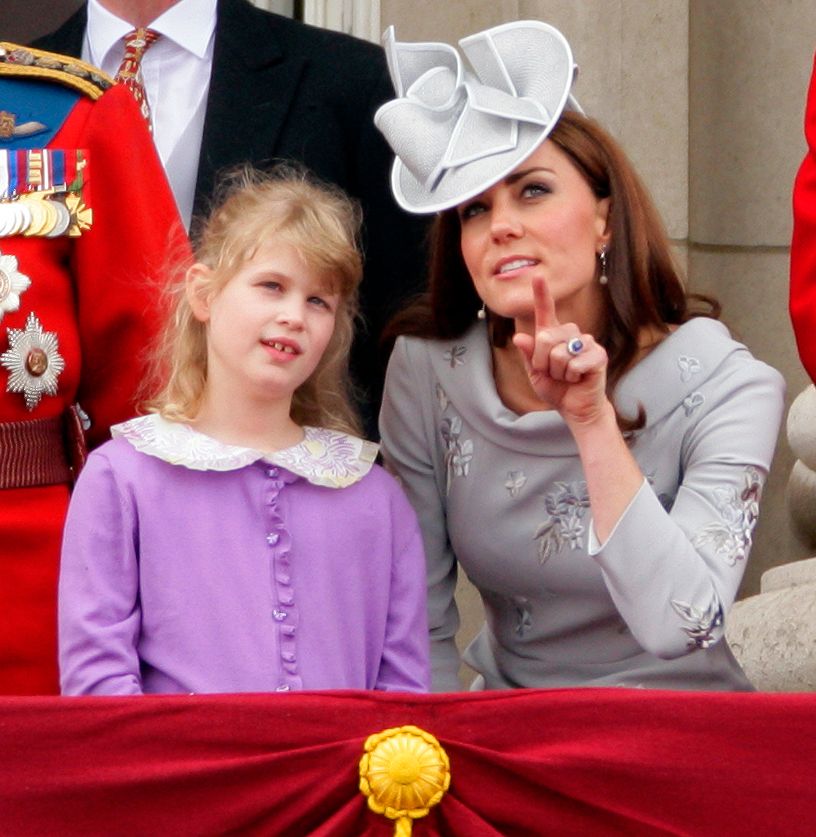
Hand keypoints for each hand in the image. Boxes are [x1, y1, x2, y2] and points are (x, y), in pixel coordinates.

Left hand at [512, 276, 610, 427]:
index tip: (537, 276)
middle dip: (543, 362)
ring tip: (567, 377)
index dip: (541, 294)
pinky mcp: (599, 355)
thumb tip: (519, 337)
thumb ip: (529, 355)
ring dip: (558, 372)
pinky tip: (579, 379)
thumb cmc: (557, 389)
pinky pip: (575, 363)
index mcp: (553, 336)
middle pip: (546, 337)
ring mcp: (586, 343)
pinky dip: (572, 377)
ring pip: (559, 353)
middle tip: (554, 373)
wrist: (576, 408)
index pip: (546, 312)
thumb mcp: (536, 374)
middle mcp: (571, 334)